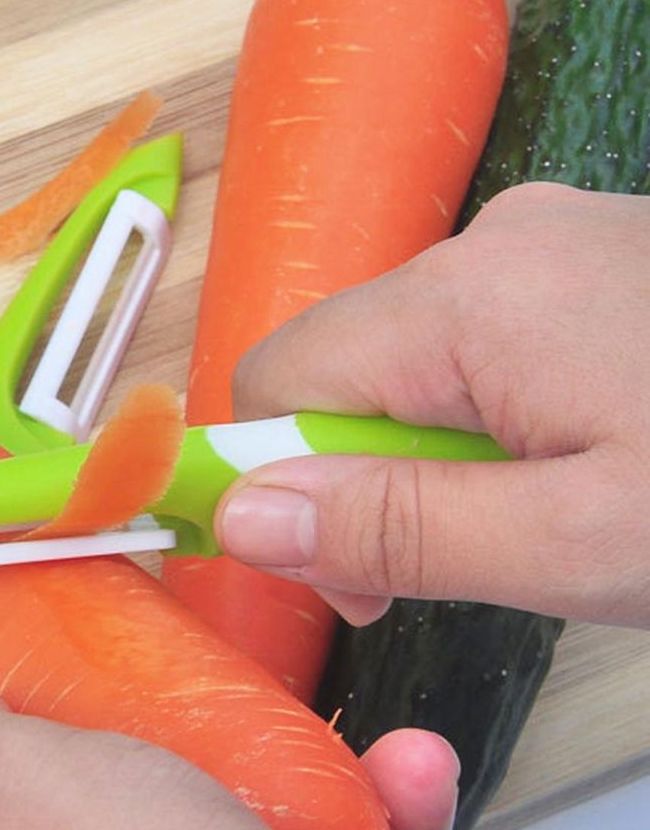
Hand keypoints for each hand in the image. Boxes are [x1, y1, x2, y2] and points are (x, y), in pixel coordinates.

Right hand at [218, 184, 649, 626]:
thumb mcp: (578, 542)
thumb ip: (400, 529)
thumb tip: (240, 517)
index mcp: (465, 298)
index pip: (275, 383)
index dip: (278, 491)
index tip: (358, 584)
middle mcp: (490, 244)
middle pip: (340, 378)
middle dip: (369, 487)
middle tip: (465, 571)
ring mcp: (546, 246)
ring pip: (410, 373)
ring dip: (433, 462)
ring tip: (542, 523)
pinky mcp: (588, 265)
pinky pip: (480, 351)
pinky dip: (491, 423)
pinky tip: (575, 462)